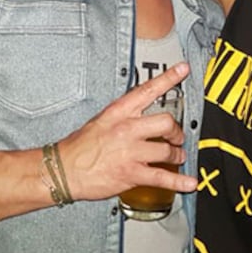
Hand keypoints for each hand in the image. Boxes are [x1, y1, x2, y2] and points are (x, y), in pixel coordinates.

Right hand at [56, 62, 197, 201]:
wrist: (63, 170)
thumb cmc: (79, 146)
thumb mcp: (101, 120)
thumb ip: (123, 116)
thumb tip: (142, 114)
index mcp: (119, 112)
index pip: (147, 90)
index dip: (169, 78)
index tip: (182, 70)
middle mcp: (127, 129)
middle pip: (166, 122)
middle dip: (176, 131)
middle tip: (177, 137)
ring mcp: (130, 152)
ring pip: (167, 150)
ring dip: (177, 155)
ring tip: (177, 157)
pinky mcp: (131, 173)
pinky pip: (162, 176)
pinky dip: (179, 181)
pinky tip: (189, 182)